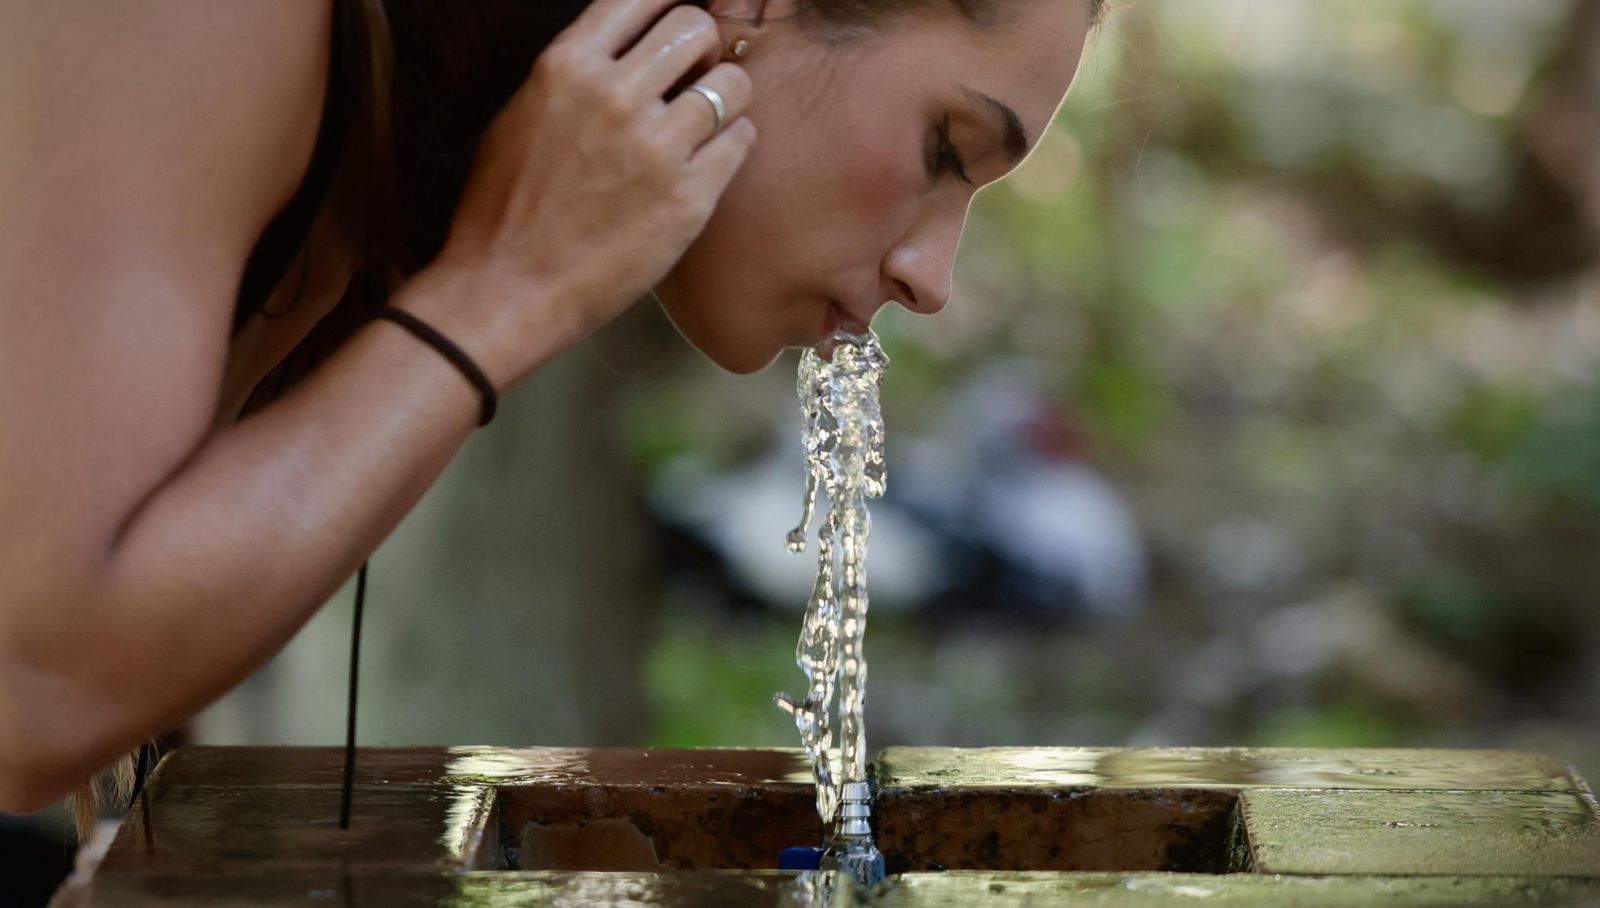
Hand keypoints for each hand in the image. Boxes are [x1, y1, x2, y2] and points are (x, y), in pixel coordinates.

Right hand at [420, 0, 755, 386]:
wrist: (506, 291)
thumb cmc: (505, 209)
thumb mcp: (524, 114)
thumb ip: (577, 75)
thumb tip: (625, 52)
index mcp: (567, 67)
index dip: (667, 6)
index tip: (674, 25)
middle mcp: (615, 96)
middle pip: (695, 28)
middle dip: (701, 49)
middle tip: (694, 78)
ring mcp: (656, 147)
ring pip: (732, 84)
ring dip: (726, 98)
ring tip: (706, 124)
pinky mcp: (688, 198)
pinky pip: (741, 140)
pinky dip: (733, 143)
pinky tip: (711, 161)